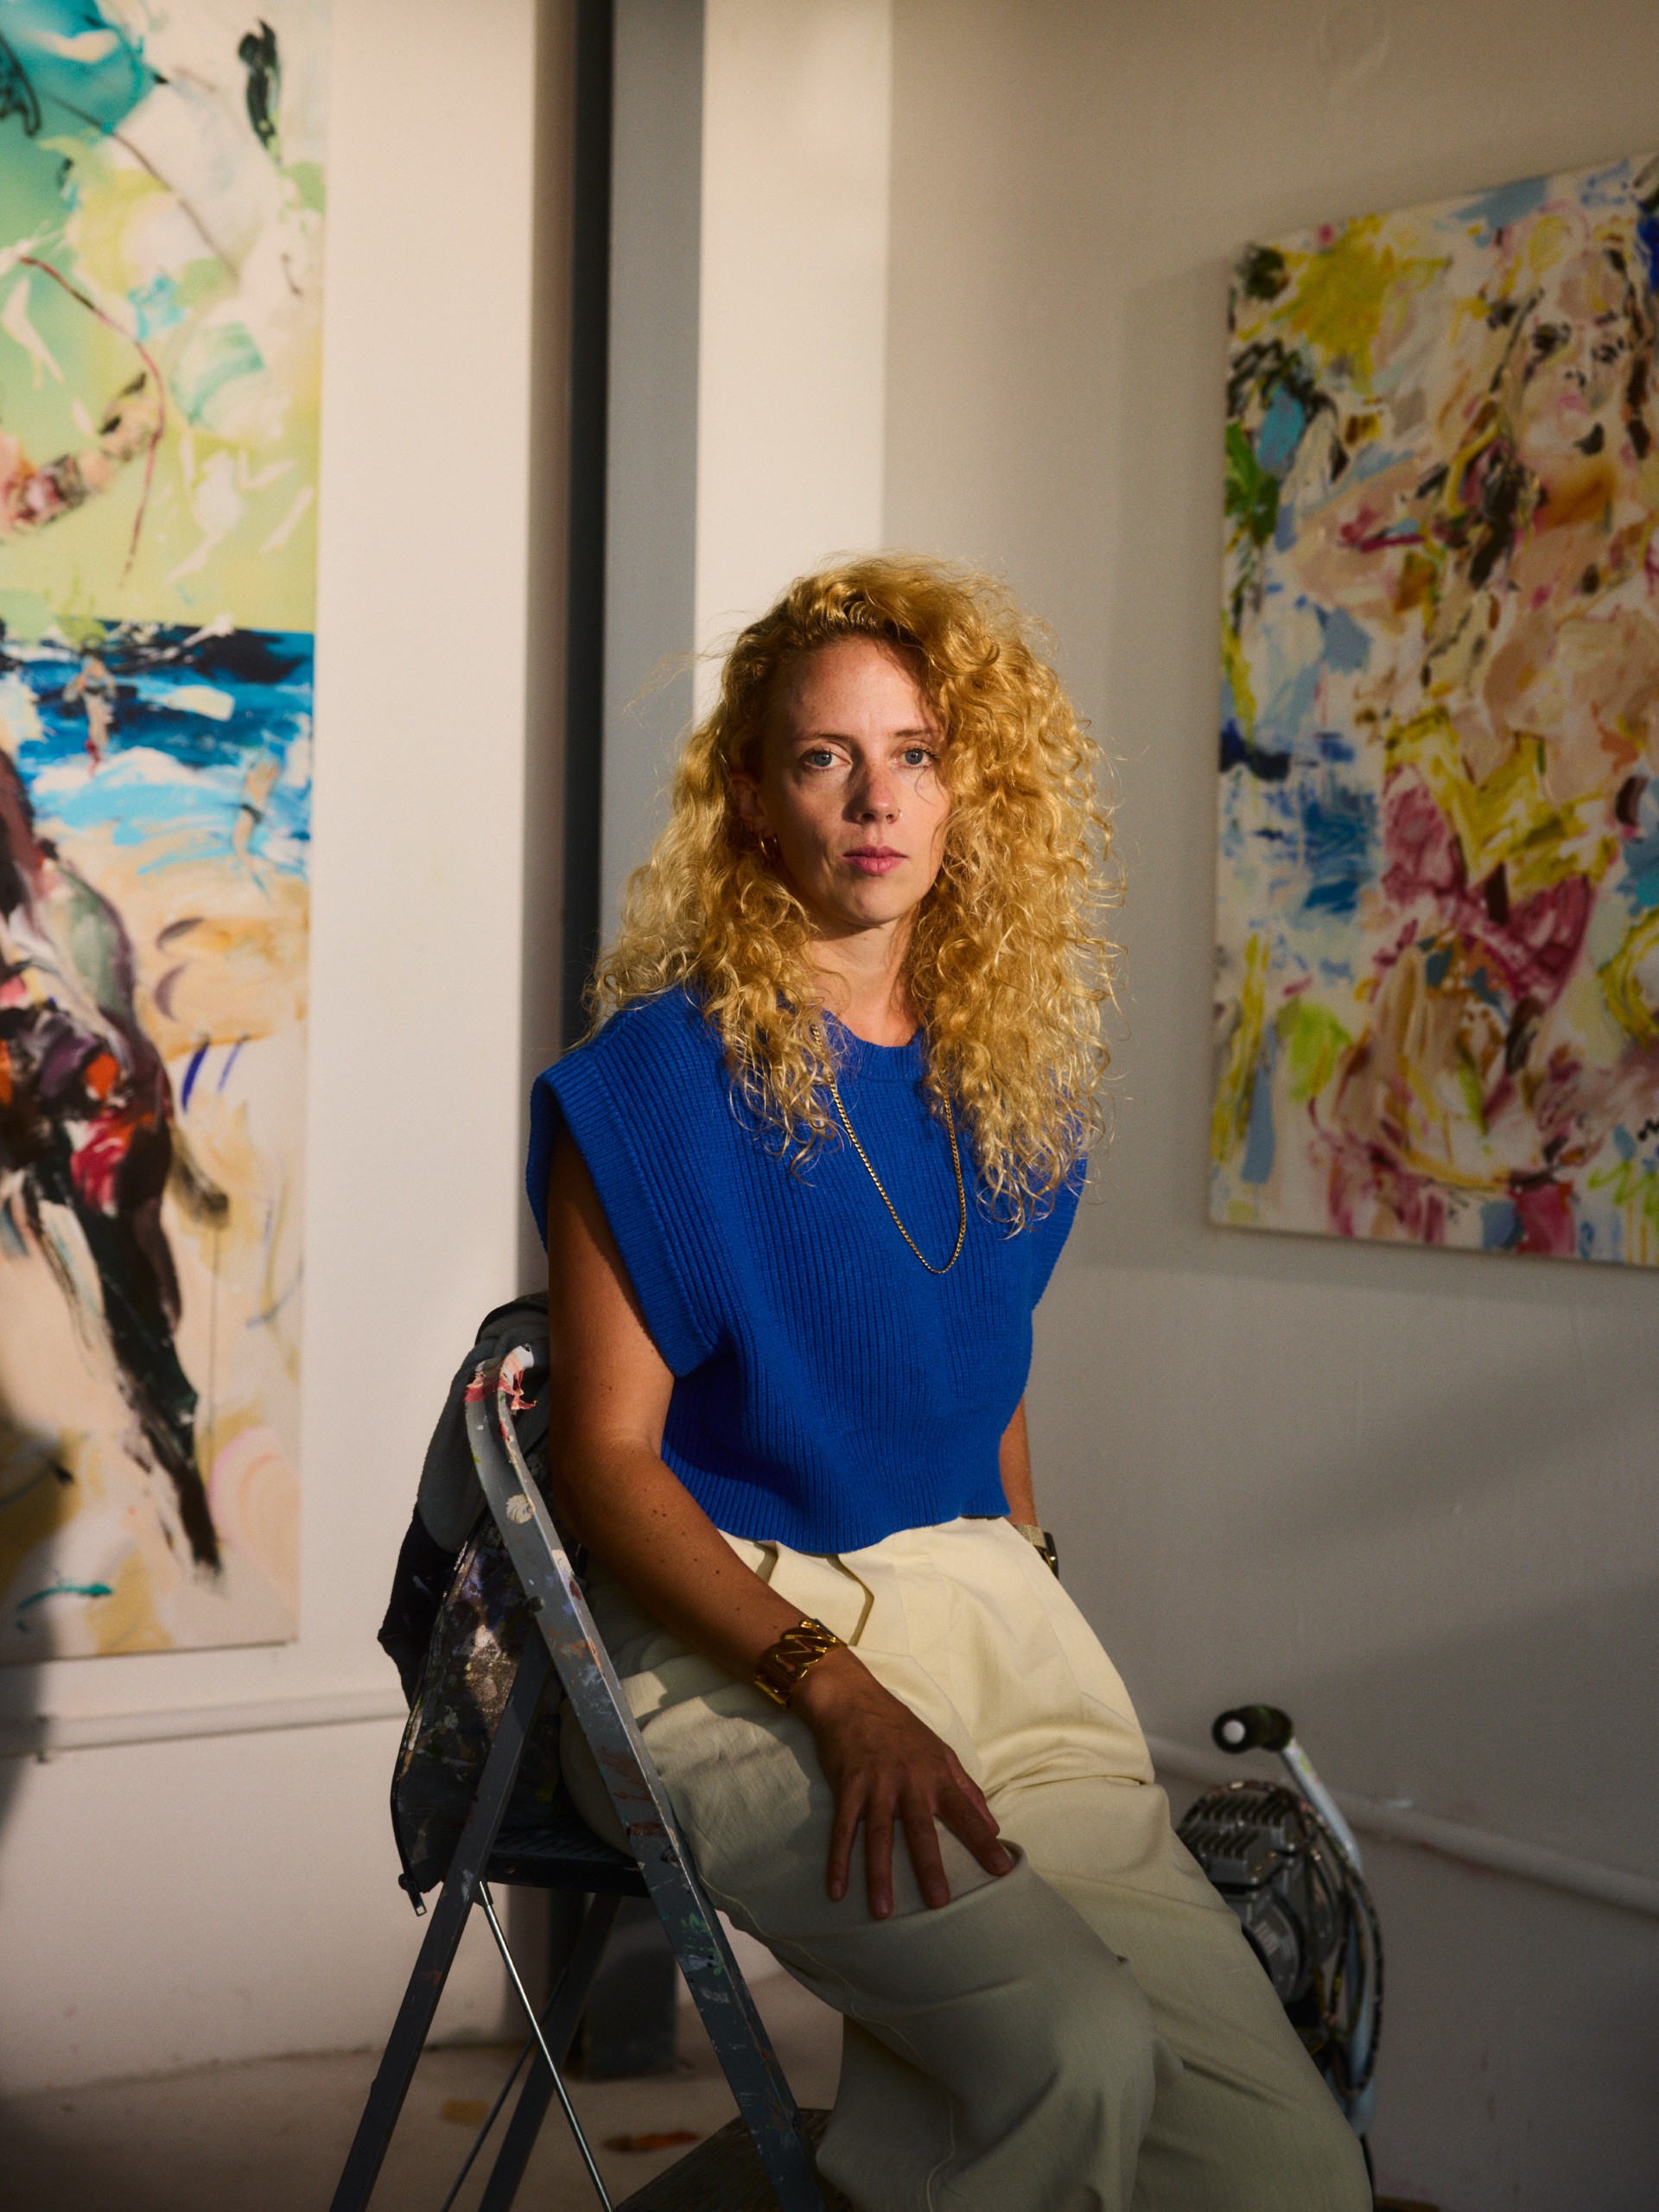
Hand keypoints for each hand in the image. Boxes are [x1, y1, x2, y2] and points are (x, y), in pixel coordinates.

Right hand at [791, 1647, 1012, 1917]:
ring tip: (883, 1911)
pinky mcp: (847, 1786)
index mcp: (936, 1774)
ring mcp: (876, 1784)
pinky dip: (838, 1860)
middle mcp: (908, 1781)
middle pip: (919, 1829)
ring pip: (878, 1835)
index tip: (1002, 1870)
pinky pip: (842, 1829)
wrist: (852, 1699)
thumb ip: (967, 1789)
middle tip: (939, 1903)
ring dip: (879, 1874)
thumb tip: (994, 1825)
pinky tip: (837, 1890)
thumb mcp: (941, 1751)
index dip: (983, 1841)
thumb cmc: (900, 1729)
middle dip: (929, 1866)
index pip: (966, 1813)